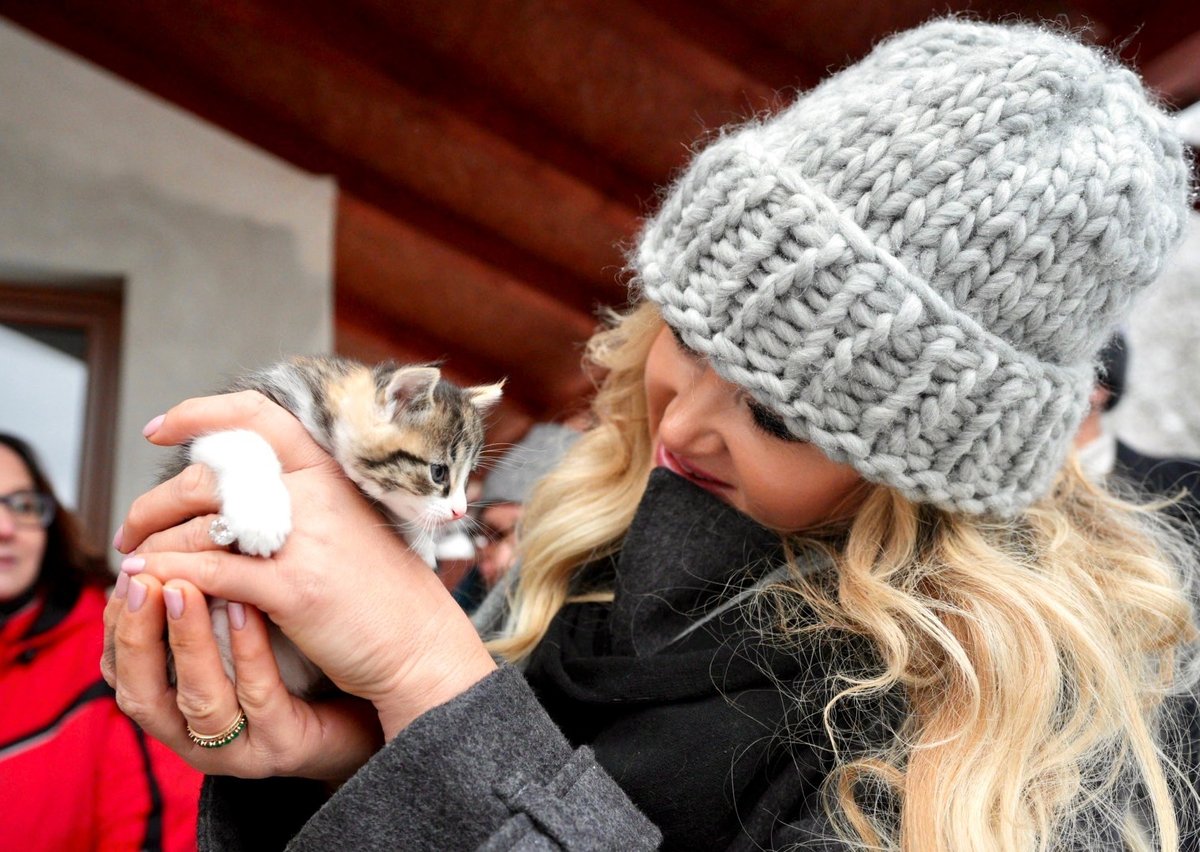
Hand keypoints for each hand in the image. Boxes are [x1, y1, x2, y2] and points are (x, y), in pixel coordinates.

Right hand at [103, 576, 380, 780]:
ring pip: (202, 700)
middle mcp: (196, 738)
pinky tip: (247, 609)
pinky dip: (248, 652)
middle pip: (145, 694)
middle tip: (144, 579)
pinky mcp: (287, 745)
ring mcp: (244, 747)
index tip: (127, 569)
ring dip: (189, 640)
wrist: (364, 698)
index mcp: (173, 709)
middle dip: (138, 636)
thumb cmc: (287, 664)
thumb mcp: (230, 636)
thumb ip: (194, 606)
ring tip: (187, 587)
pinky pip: (261, 698)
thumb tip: (156, 543)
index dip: (119, 624)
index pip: (123, 670)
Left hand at [113, 390, 495, 738]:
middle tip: (133, 527)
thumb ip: (299, 499)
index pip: (255, 416)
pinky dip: (169, 578)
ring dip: (152, 546)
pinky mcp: (292, 588)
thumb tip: (233, 489)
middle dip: (153, 502)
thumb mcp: (347, 523)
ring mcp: (304, 539)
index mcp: (328, 471)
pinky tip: (151, 586)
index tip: (157, 430)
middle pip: (208, 476)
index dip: (198, 413)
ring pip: (199, 526)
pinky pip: (208, 573)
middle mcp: (315, 493)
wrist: (419, 643)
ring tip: (134, 564)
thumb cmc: (380, 589)